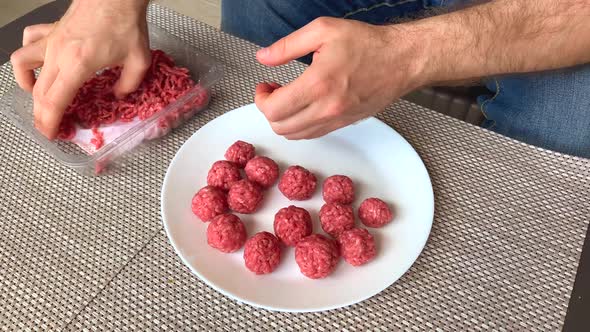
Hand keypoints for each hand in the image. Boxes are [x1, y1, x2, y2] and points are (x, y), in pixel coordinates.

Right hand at [10, 0, 149, 138]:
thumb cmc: (126, 25)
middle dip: (40, 114)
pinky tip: (39, 63)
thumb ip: (128, 84)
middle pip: (39, 91)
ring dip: (27, 84)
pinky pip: (29, 41)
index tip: (51, 134)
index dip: (50, 122)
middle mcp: (58, 54)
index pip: (55, 101)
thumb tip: (118, 95)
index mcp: (78, 65)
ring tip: (37, 96)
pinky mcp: (51, 29)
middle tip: (48, 126)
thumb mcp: (138, 61)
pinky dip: (29, 55)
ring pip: (23, 64)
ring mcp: (51, 40)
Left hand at [255, 17, 426, 139]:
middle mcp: (326, 108)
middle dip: (268, 110)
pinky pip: (311, 134)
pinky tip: (301, 106)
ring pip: (295, 135)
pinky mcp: (343, 124)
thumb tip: (264, 56)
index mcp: (318, 84)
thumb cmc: (367, 44)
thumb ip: (287, 45)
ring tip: (285, 98)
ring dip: (282, 120)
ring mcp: (336, 120)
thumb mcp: (323, 31)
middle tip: (271, 92)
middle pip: (280, 127)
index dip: (261, 99)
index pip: (274, 109)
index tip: (264, 86)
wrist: (401, 61)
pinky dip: (299, 125)